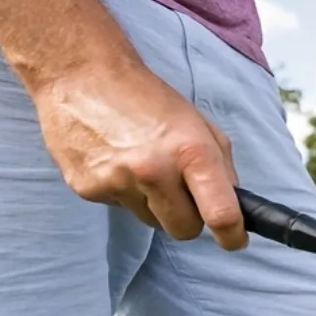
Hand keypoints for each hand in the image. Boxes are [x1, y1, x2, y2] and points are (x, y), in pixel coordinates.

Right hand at [33, 58, 246, 249]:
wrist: (81, 75)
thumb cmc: (147, 99)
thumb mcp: (198, 124)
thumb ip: (220, 166)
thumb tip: (233, 205)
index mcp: (191, 152)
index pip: (221, 214)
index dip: (232, 235)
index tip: (234, 240)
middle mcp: (155, 170)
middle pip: (185, 230)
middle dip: (189, 219)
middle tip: (182, 193)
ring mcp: (118, 182)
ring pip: (152, 221)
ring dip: (155, 205)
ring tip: (142, 166)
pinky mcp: (87, 188)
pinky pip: (121, 208)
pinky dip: (124, 193)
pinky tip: (116, 162)